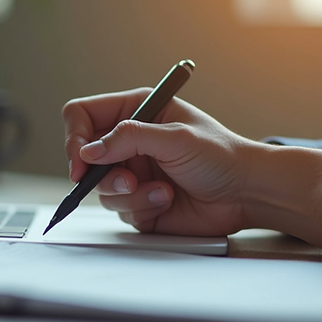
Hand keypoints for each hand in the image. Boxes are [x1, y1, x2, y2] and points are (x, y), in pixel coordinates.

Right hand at [62, 88, 258, 235]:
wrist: (245, 193)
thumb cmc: (221, 155)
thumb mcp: (176, 137)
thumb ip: (130, 138)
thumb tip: (90, 150)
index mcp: (136, 111)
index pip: (83, 115)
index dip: (75, 137)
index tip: (81, 161)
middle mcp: (130, 141)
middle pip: (84, 157)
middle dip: (104, 175)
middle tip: (128, 182)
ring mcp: (133, 173)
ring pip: (102, 189)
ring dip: (131, 194)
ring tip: (162, 192)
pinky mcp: (140, 201)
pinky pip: (121, 210)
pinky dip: (143, 208)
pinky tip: (168, 200)